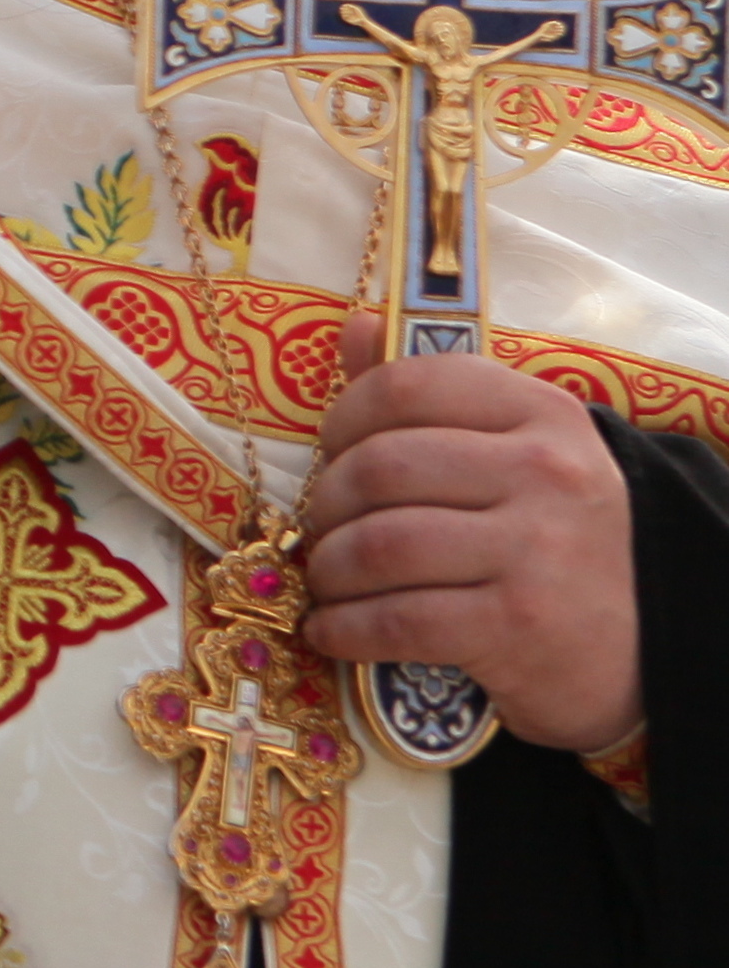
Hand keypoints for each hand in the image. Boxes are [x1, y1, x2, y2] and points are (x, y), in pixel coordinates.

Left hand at [300, 311, 640, 752]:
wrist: (647, 639)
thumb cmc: (561, 535)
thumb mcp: (523, 448)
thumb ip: (438, 392)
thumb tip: (358, 328)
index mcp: (540, 414)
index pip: (407, 387)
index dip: (342, 418)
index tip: (330, 452)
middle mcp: (543, 472)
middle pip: (379, 469)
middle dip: (325, 504)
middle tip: (321, 529)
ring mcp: (535, 550)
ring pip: (379, 546)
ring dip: (329, 570)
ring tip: (326, 581)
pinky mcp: (518, 625)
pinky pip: (397, 620)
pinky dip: (345, 629)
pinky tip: (331, 631)